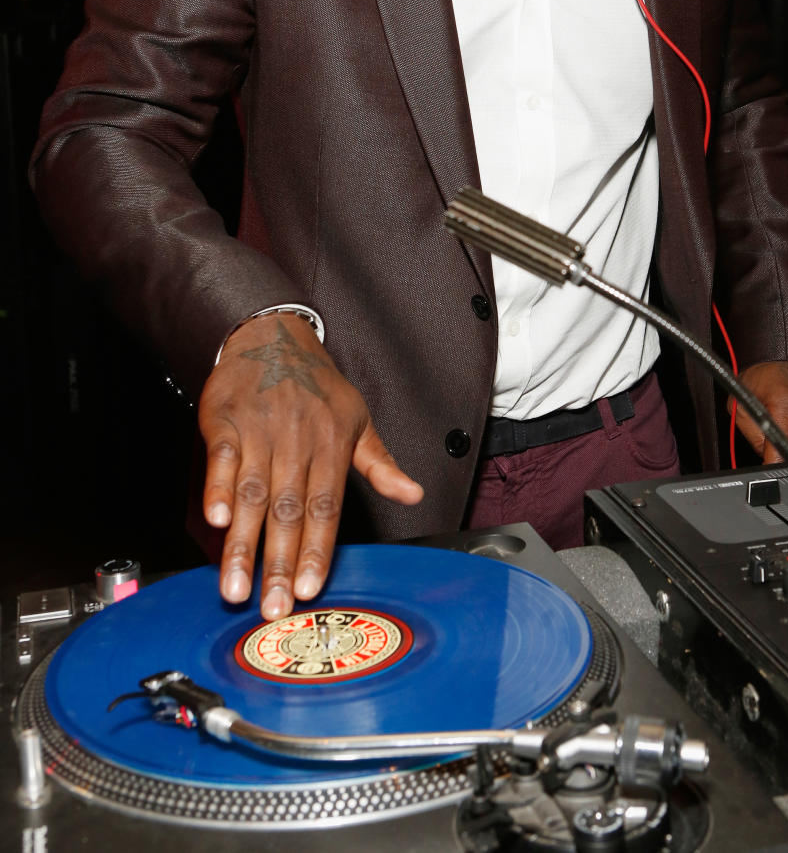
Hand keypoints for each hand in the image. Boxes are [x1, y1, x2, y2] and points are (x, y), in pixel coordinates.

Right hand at [198, 312, 422, 618]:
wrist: (273, 334)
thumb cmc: (316, 384)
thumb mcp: (357, 420)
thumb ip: (380, 464)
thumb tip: (413, 494)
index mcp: (332, 444)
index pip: (326, 508)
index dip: (316, 550)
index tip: (307, 589)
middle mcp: (297, 439)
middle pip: (287, 510)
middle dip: (277, 563)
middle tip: (269, 608)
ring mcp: (260, 429)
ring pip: (252, 494)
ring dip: (242, 544)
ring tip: (235, 586)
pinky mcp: (226, 418)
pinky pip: (223, 458)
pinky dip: (219, 489)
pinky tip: (217, 521)